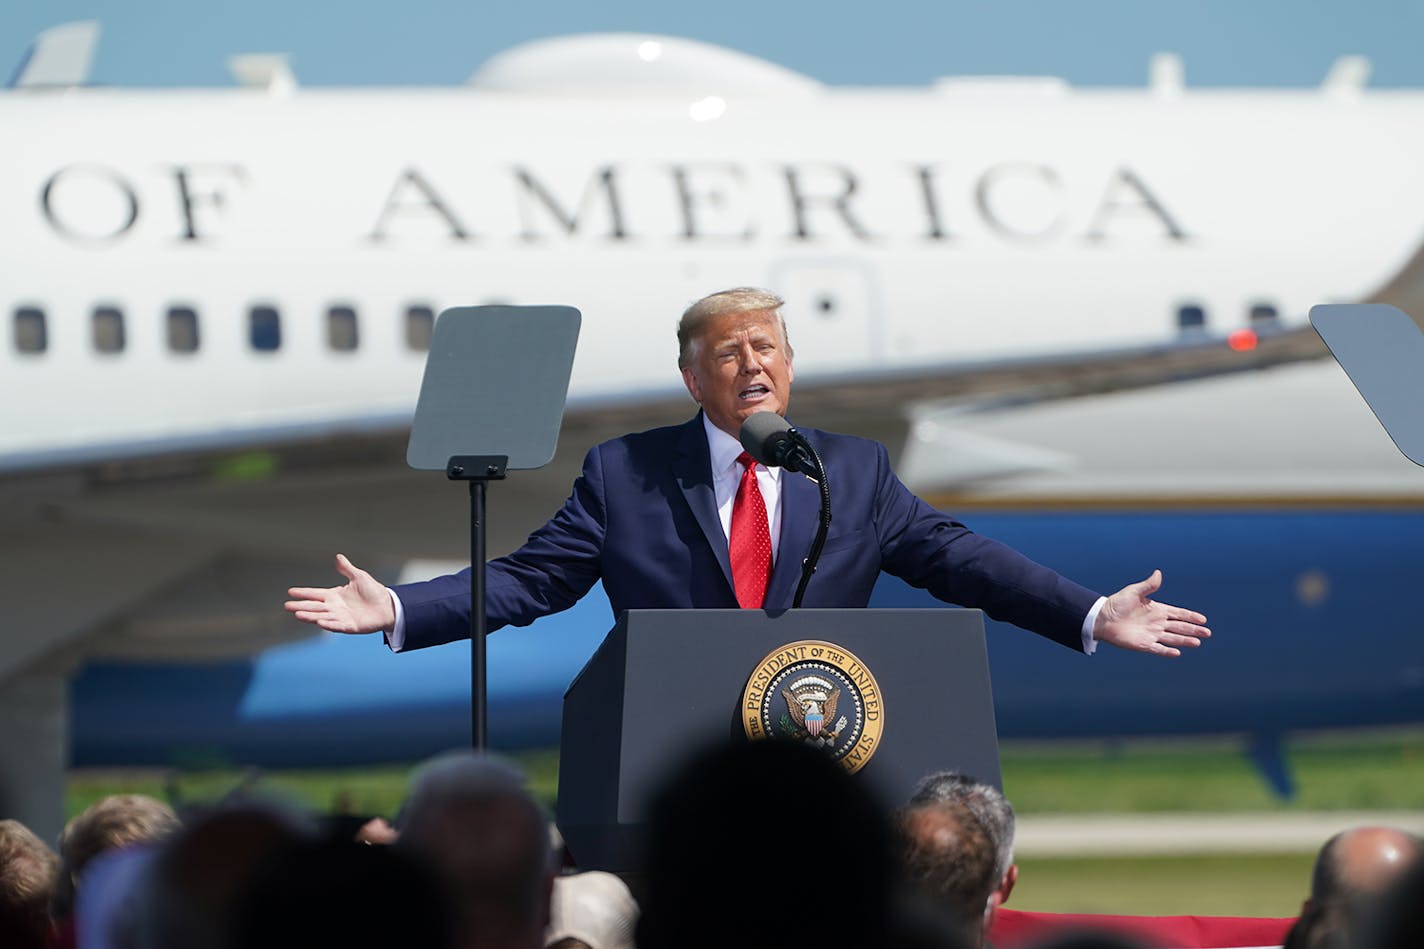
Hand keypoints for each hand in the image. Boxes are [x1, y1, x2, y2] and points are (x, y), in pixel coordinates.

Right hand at [285, 554, 395, 633]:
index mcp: (335, 595)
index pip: (315, 594)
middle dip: (301, 606)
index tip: (290, 591)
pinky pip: (337, 626)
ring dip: (310, 616)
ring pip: (322, 617)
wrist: (388, 606)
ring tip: (298, 614)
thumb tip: (337, 557)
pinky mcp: (350, 626)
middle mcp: (335, 608)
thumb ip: (347, 569)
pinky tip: (319, 622)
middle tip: (287, 606)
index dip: (304, 593)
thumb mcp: (359, 577)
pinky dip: (329, 624)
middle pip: (314, 607)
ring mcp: (341, 618)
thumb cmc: (374, 592)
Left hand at [1093, 569, 1208, 656]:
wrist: (1102, 618)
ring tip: (1197, 642)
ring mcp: (1151, 634)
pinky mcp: (1143, 644)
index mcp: (1157, 610)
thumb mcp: (1133, 592)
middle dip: (1193, 630)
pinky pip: (1158, 649)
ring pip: (1172, 638)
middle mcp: (1157, 623)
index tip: (1203, 619)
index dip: (1190, 616)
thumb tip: (1158, 573)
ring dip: (1184, 641)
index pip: (1178, 613)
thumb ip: (1148, 585)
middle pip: (1179, 627)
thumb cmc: (1117, 603)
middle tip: (1207, 633)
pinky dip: (1168, 651)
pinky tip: (1177, 653)